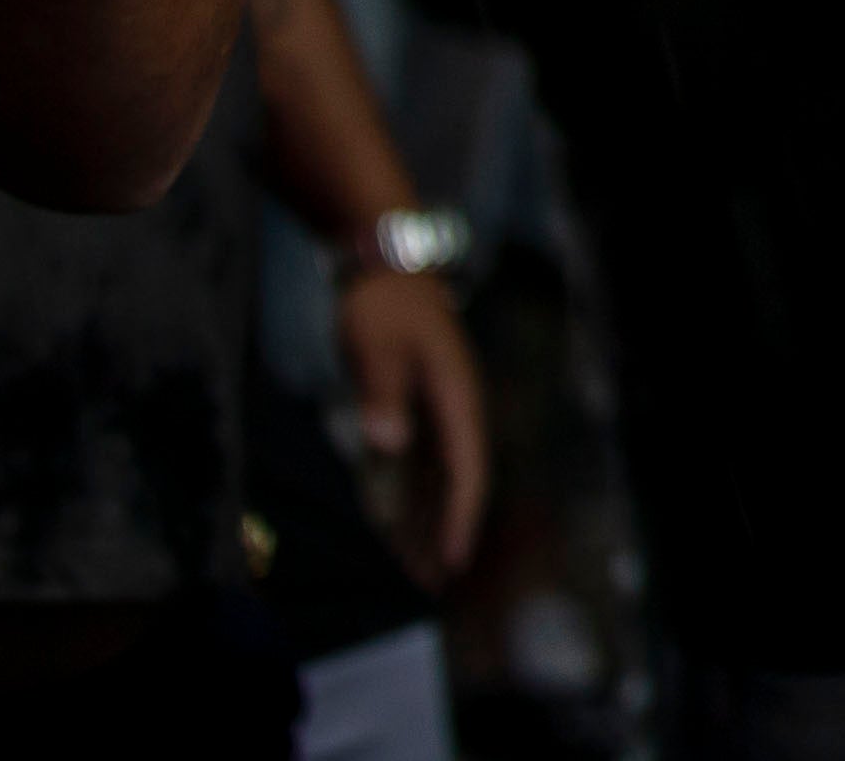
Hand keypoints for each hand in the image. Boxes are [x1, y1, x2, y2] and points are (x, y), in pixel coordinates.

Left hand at [336, 259, 489, 581]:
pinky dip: (404, 499)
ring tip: (415, 570)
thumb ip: (382, 392)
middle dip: (444, 532)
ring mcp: (431, 409)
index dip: (460, 514)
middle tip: (434, 583)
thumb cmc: (382, 302)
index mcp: (456, 394)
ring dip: (423, 522)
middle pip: (453, 482)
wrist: (382, 261)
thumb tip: (390, 443)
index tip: (453, 556)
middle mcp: (451, 409)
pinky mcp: (409, 407)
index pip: (467, 466)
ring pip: (432, 479)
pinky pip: (410, 465)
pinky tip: (392, 526)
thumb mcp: (377, 343)